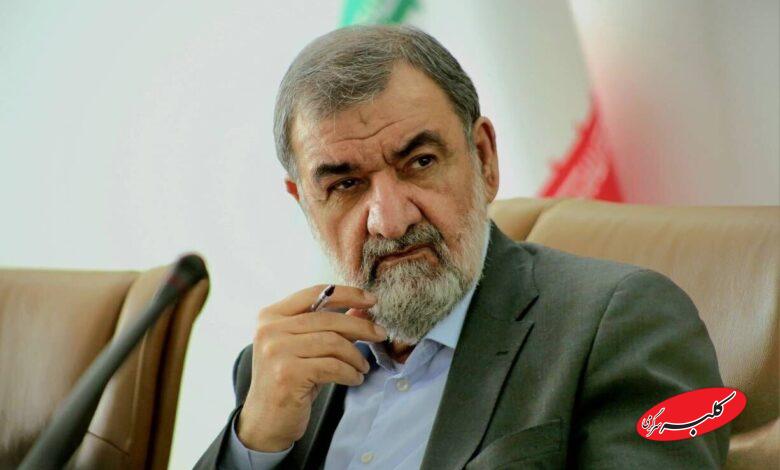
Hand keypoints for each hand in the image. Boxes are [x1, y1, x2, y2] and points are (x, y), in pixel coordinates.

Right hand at [236, 284, 385, 451]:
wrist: (266, 420)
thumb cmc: (290, 379)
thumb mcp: (307, 347)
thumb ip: (329, 325)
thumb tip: (362, 308)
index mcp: (271, 315)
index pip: (314, 293)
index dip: (347, 294)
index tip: (371, 300)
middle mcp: (270, 329)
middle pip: (328, 318)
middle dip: (361, 326)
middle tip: (380, 334)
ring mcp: (276, 351)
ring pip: (332, 342)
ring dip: (355, 355)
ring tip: (362, 366)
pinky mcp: (287, 374)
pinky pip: (332, 366)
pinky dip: (349, 372)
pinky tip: (354, 378)